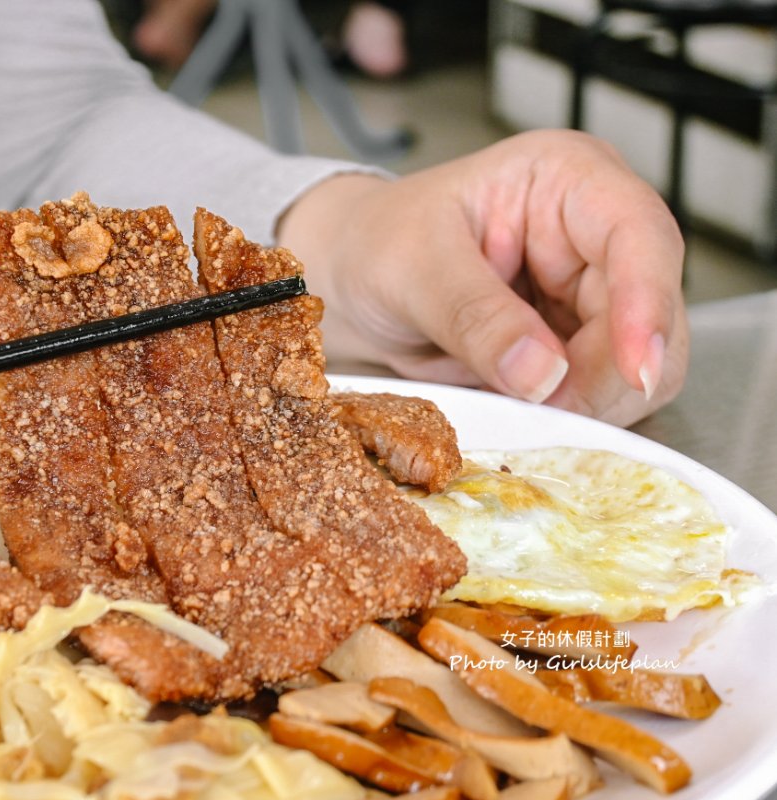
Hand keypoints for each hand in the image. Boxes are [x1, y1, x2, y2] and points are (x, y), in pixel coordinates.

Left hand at [278, 129, 686, 426]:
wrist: (353, 279)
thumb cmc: (379, 243)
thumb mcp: (412, 270)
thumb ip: (475, 318)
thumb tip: (543, 374)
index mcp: (567, 179)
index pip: (639, 234)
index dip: (649, 305)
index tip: (637, 370)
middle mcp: (596, 234)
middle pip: (649, 317)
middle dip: (603, 377)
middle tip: (542, 411)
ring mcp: (593, 293)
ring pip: (635, 368)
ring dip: (585, 404)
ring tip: (513, 405)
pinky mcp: (579, 346)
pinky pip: (600, 396)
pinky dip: (567, 416)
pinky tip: (519, 411)